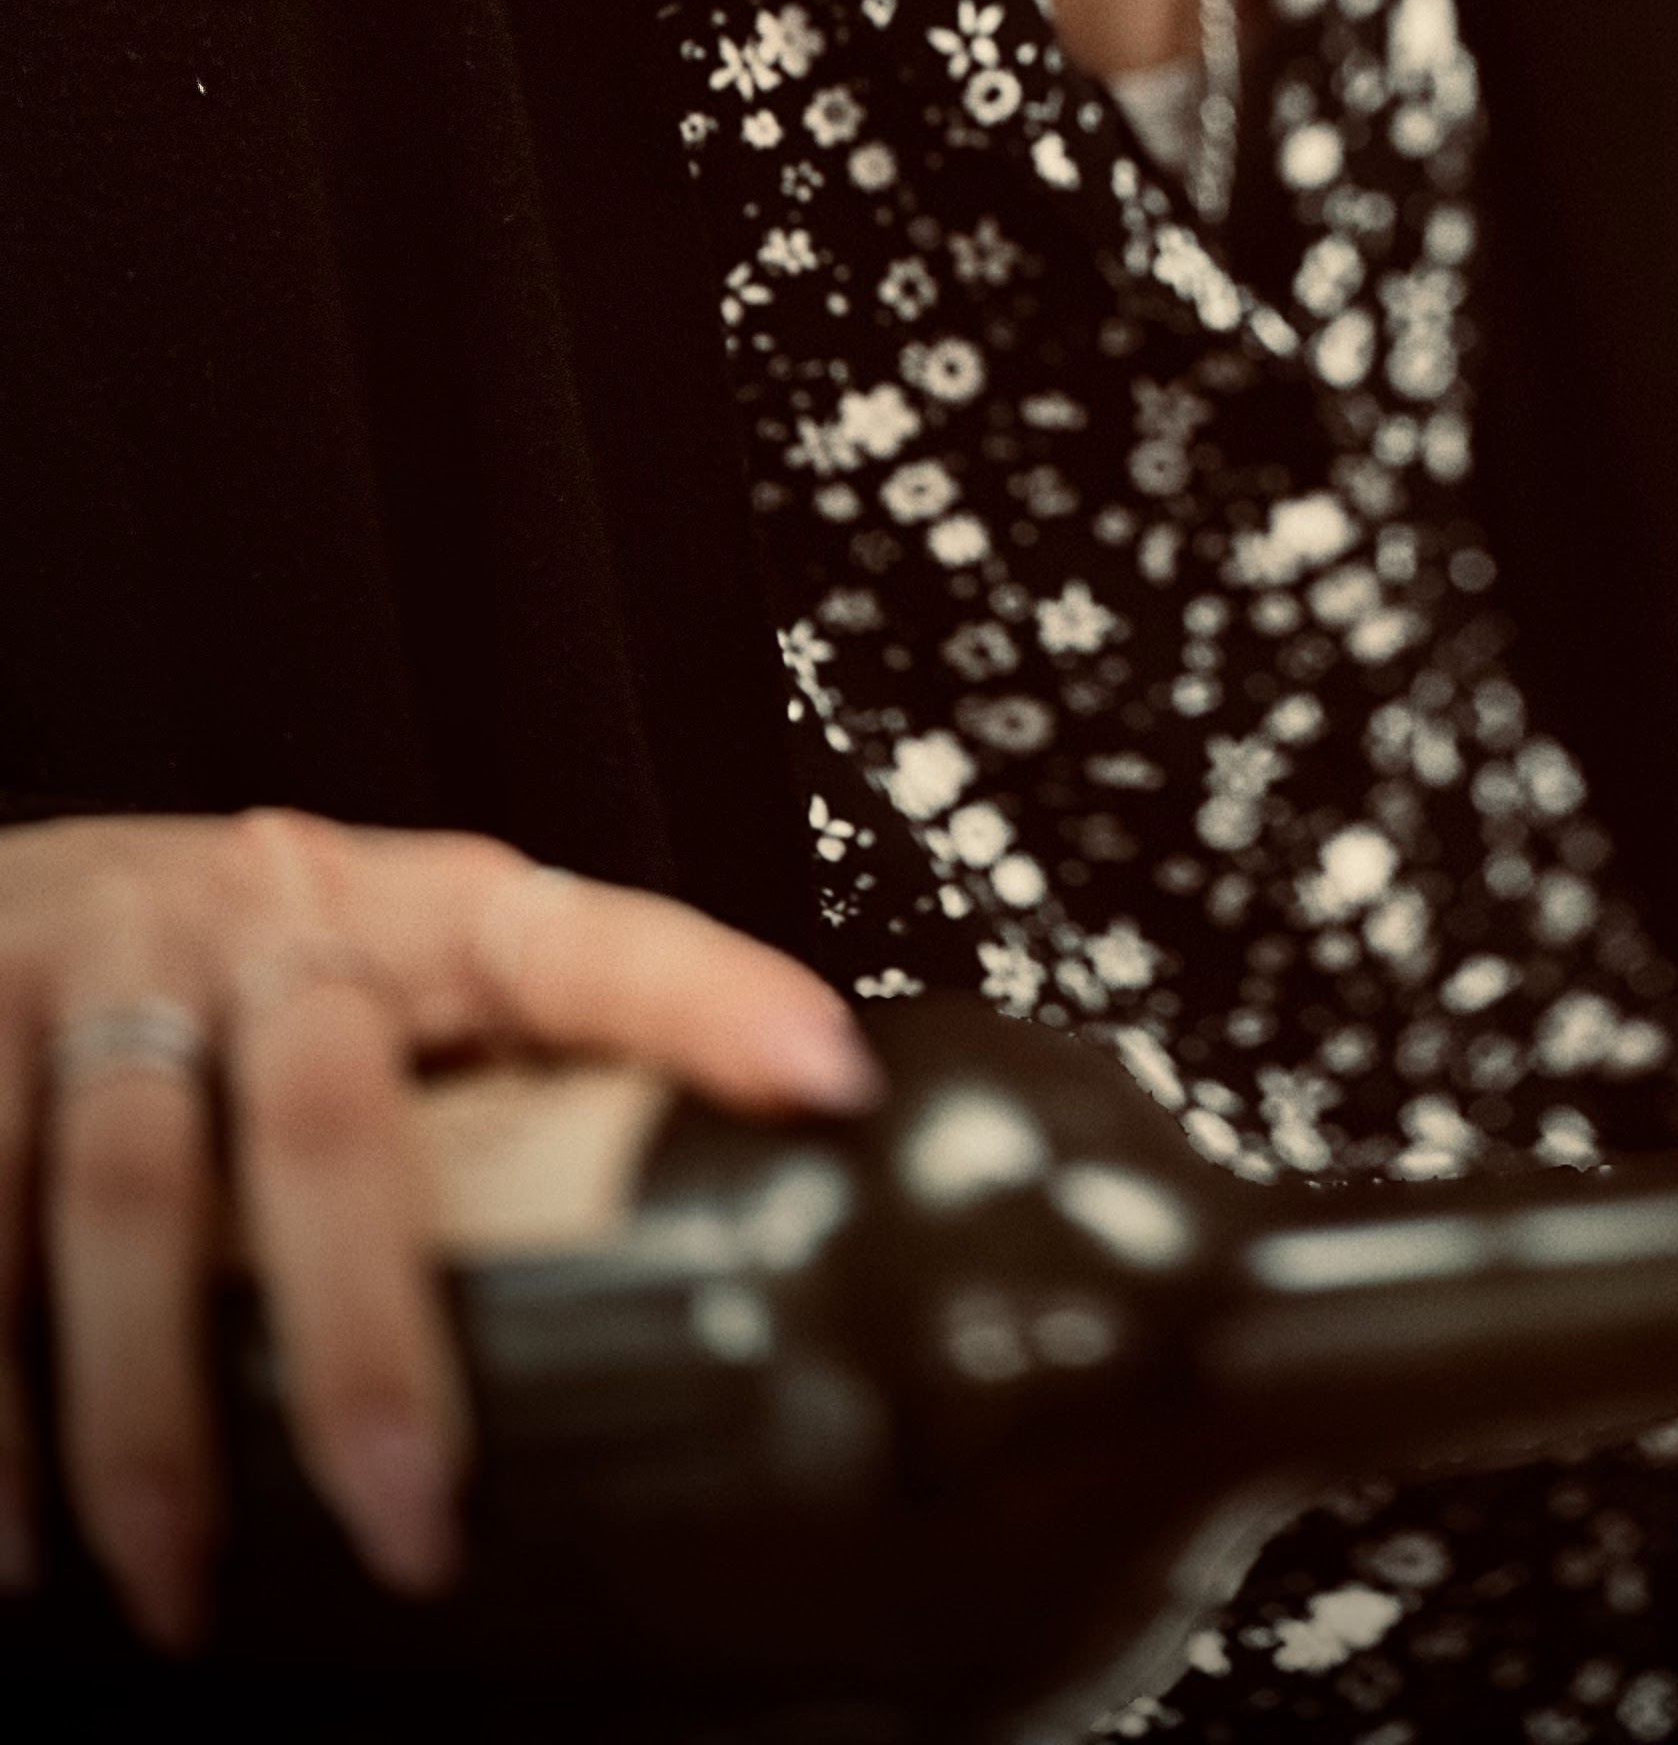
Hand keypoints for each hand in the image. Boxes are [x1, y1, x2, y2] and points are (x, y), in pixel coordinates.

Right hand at [0, 809, 875, 1649]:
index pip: (589, 944)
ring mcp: (121, 952)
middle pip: (329, 1126)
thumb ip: (495, 1100)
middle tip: (411, 1526)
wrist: (22, 873)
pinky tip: (19, 1520)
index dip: (707, 996)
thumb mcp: (387, 993)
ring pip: (134, 1189)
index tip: (820, 1076)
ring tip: (174, 1580)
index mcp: (427, 914)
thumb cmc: (244, 970)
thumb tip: (679, 1270)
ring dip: (145, 1409)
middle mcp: (279, 914)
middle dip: (365, 1342)